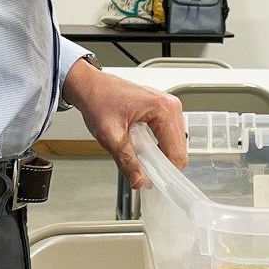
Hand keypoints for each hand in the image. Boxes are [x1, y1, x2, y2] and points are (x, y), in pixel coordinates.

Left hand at [61, 59, 186, 189]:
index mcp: (163, 109)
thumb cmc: (98, 100)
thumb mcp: (110, 135)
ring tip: (139, 154)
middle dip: (162, 163)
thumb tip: (139, 181)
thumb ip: (126, 160)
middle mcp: (171, 106)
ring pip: (176, 144)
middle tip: (141, 169)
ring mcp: (169, 107)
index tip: (154, 183)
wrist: (90, 86)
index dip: (166, 172)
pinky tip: (142, 147)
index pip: (176, 152)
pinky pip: (169, 136)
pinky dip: (158, 146)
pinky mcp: (164, 110)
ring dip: (160, 155)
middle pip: (179, 149)